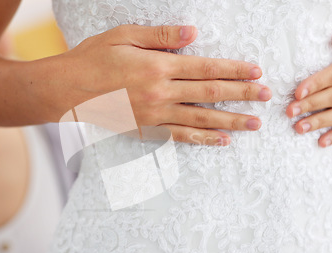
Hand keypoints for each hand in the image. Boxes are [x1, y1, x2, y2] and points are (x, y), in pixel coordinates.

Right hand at [39, 25, 270, 145]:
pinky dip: (203, 139)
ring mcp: (154, 115)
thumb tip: (193, 33)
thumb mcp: (124, 36)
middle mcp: (161, 93)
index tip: (255, 72)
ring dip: (230, 121)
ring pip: (201, 119)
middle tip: (266, 97)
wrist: (65, 91)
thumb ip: (161, 36)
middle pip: (210, 94)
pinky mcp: (146, 130)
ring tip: (254, 124)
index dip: (234, 70)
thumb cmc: (93, 58)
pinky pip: (180, 137)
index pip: (206, 68)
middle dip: (242, 95)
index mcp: (158, 66)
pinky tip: (221, 141)